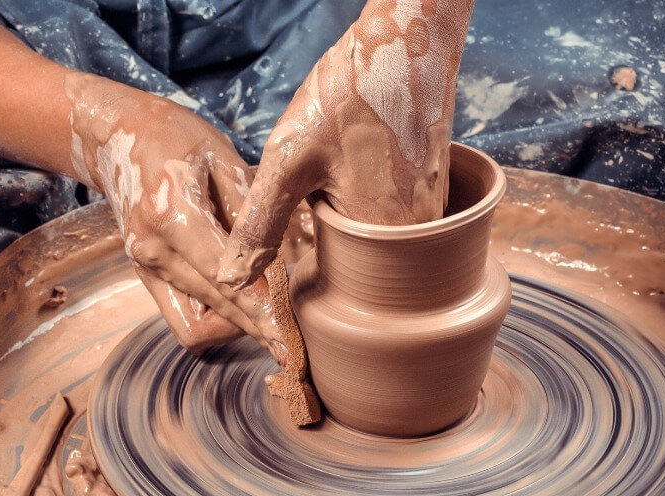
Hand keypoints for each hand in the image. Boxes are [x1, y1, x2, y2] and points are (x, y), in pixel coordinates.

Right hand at [66, 73, 284, 359]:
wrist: (119, 137)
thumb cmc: (180, 140)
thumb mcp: (223, 157)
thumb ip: (251, 211)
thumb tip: (286, 260)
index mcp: (171, 213)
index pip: (225, 275)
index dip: (260, 307)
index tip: (288, 333)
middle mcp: (151, 248)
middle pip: (214, 307)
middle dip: (256, 327)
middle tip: (292, 345)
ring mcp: (144, 267)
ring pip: (197, 323)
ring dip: (236, 327)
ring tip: (273, 324)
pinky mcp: (144, 276)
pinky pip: (182, 318)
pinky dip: (213, 319)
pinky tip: (241, 306)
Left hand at [217, 0, 474, 288]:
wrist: (406, 42)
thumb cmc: (350, 95)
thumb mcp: (289, 162)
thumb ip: (259, 225)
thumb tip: (229, 279)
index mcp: (387, 242)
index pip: (338, 284)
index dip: (305, 261)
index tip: (294, 226)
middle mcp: (421, 236)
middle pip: (359, 264)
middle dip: (326, 238)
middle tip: (316, 188)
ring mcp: (434, 211)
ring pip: (375, 238)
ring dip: (347, 218)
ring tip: (333, 175)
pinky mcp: (435, 188)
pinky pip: (393, 214)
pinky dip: (367, 200)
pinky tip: (352, 167)